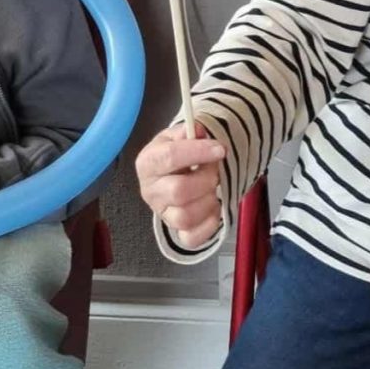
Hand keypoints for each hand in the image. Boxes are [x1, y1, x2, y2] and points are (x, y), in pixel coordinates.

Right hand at [135, 123, 225, 248]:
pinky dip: (209, 224)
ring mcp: (163, 214)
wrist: (178, 173)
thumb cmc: (180, 154)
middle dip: (206, 179)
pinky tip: (215, 208)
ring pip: (186, 216)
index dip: (198, 152)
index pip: (169, 157)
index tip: (221, 149)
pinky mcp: (178, 231)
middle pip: (179, 191)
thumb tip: (199, 130)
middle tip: (216, 171)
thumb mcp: (180, 135)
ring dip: (209, 201)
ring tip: (214, 189)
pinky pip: (192, 238)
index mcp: (148, 163)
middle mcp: (150, 191)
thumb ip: (189, 131)